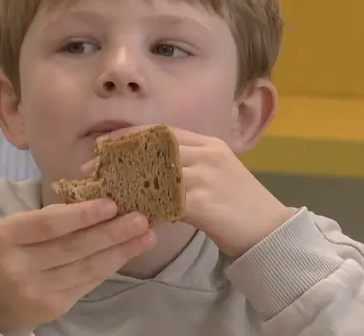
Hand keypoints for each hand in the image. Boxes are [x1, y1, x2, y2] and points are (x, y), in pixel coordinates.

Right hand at [0, 200, 155, 333]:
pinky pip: (88, 283)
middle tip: (141, 219)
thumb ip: (53, 216)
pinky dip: (110, 266)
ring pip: (86, 267)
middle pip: (73, 247)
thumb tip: (101, 200)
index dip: (83, 215)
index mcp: (9, 235)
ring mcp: (36, 289)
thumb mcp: (21, 229)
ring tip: (146, 236)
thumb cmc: (15, 252)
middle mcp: (20, 264)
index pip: (50, 224)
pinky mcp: (53, 307)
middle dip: (112, 232)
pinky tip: (127, 254)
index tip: (112, 204)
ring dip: (120, 251)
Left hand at [84, 126, 293, 259]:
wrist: (271, 232)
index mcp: (208, 143)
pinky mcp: (204, 200)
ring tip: (102, 190)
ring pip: (153, 172)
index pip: (161, 131)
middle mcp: (206, 153)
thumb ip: (184, 167)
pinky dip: (142, 205)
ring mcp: (206, 175)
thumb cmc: (238, 207)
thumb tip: (143, 170)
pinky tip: (126, 212)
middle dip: (118, 156)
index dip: (129, 136)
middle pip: (152, 147)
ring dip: (124, 181)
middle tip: (92, 167)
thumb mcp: (213, 175)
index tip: (103, 143)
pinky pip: (163, 199)